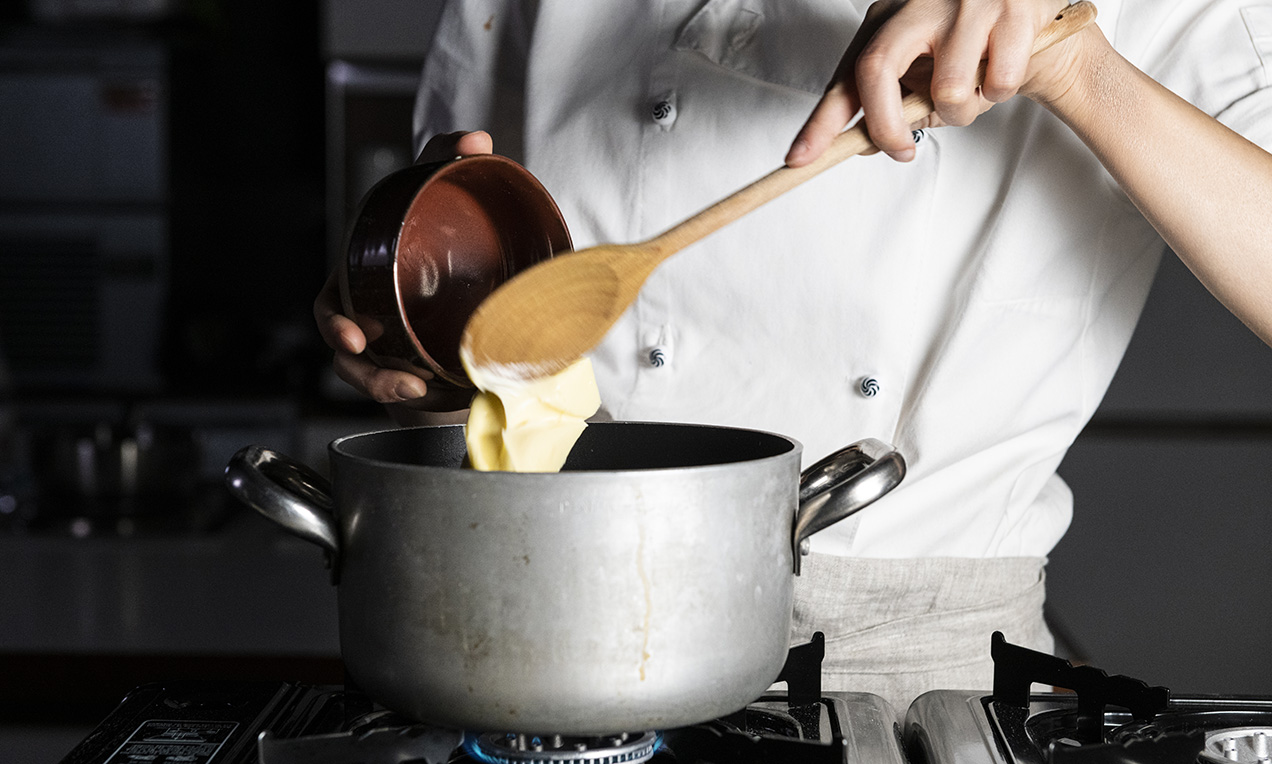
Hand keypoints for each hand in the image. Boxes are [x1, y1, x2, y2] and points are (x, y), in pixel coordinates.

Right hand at [314, 130, 493, 406]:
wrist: (462, 282)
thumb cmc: (435, 240)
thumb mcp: (439, 199)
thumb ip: (448, 161)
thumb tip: (474, 140)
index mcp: (364, 282)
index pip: (333, 305)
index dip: (335, 324)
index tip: (352, 338)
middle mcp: (371, 318)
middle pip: (353, 356)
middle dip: (366, 372)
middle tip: (399, 378)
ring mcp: (394, 347)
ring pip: (378, 379)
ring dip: (392, 388)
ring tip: (419, 389)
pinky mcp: (421, 368)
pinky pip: (414, 390)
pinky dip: (427, 394)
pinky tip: (445, 394)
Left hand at [786, 0, 1080, 166]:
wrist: (1030, 14)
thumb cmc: (967, 49)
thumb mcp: (922, 74)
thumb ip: (891, 108)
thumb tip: (863, 145)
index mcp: (887, 20)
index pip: (846, 75)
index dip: (820, 121)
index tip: (798, 158)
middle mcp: (919, 4)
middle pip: (877, 72)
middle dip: (885, 126)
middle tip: (902, 151)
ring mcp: (965, 4)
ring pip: (948, 91)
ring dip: (962, 113)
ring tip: (975, 92)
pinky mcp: (1014, 10)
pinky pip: (999, 83)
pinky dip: (1001, 93)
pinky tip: (1004, 70)